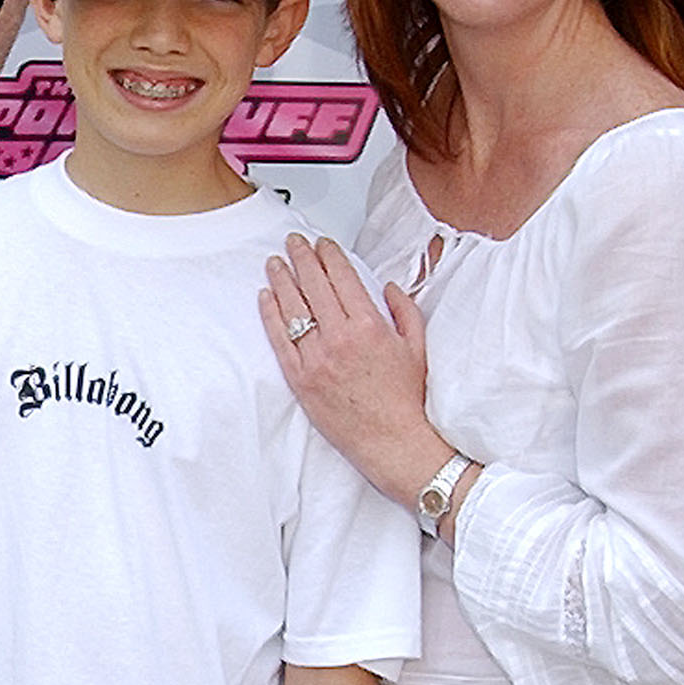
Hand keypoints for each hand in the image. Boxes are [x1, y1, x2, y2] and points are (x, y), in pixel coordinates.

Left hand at [259, 232, 435, 498]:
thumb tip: (388, 287)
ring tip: (275, 262)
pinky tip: (266, 298)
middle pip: (314, 286)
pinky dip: (270, 316)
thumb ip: (405, 310)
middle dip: (302, 258)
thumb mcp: (417, 347)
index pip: (342, 277)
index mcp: (369, 326)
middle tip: (293, 242)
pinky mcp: (300, 380)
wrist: (391, 442)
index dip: (329, 255)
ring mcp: (316, 359)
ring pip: (293, 309)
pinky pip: (280, 341)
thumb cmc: (407, 399)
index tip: (322, 243)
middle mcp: (340, 338)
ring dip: (282, 280)